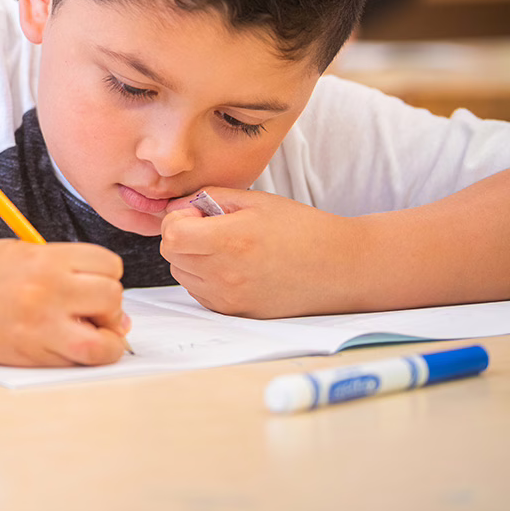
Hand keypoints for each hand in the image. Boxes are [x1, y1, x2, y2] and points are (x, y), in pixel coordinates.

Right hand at [0, 240, 130, 366]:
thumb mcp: (21, 253)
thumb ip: (65, 268)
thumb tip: (111, 303)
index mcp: (46, 259)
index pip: (109, 265)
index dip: (106, 276)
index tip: (92, 284)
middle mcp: (48, 290)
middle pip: (112, 297)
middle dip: (107, 306)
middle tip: (88, 311)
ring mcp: (41, 327)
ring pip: (107, 341)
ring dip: (104, 339)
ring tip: (84, 333)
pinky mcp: (33, 355)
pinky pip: (81, 362)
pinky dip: (84, 358)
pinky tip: (67, 347)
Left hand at [160, 188, 359, 317]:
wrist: (340, 267)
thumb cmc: (301, 229)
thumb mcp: (255, 200)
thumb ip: (208, 197)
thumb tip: (176, 206)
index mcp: (229, 241)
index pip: (171, 235)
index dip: (178, 219)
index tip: (199, 214)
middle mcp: (225, 274)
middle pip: (172, 255)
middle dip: (183, 237)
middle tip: (213, 227)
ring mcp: (229, 298)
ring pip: (182, 274)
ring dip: (192, 258)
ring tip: (226, 247)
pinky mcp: (235, 312)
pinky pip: (199, 292)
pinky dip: (205, 277)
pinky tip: (233, 266)